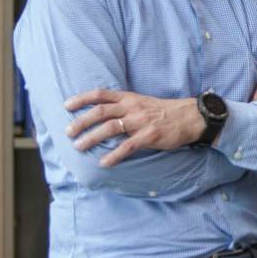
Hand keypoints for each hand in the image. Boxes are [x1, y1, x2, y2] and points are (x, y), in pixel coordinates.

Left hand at [63, 90, 204, 166]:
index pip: (101, 94)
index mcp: (129, 98)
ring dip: (91, 138)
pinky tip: (104, 162)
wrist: (190, 117)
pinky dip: (114, 155)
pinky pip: (127, 146)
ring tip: (79, 147)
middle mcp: (132, 107)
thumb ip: (124, 107)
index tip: (66, 105)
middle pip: (100, 112)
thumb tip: (102, 116)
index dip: (82, 98)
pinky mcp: (149, 136)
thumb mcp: (142, 102)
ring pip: (110, 128)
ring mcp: (140, 121)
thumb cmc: (164, 111)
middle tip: (68, 132)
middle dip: (81, 122)